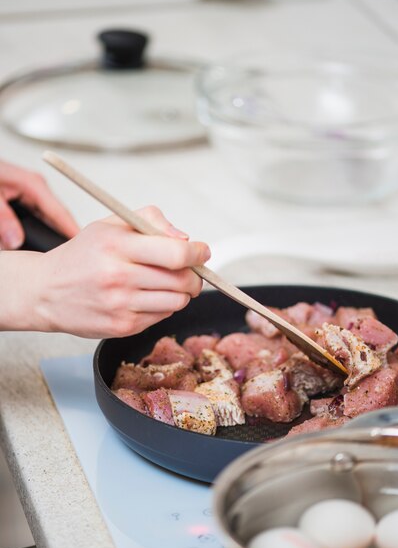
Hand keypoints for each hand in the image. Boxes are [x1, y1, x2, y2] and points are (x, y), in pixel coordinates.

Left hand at [0, 159, 78, 248]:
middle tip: (68, 259)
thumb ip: (2, 217)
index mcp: (32, 184)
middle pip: (57, 220)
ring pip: (46, 222)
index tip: (83, 248)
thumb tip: (15, 239)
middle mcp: (35, 190)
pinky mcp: (22, 203)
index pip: (61, 213)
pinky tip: (32, 246)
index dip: (72, 231)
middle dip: (60, 238)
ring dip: (46, 237)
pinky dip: (35, 234)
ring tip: (52, 256)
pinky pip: (36, 221)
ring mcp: (30, 196)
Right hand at [21, 206, 209, 337]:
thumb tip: (185, 238)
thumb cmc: (81, 256)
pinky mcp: (121, 327)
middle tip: (190, 271)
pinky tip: (146, 297)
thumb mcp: (109, 225)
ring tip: (166, 284)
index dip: (198, 253)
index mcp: (116, 245)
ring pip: (177, 301)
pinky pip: (162, 317)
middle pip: (182, 280)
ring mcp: (120, 305)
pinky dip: (163, 306)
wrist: (45, 291)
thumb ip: (151, 221)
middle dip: (195, 276)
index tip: (202, 252)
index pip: (175, 253)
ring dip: (181, 293)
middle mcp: (118, 276)